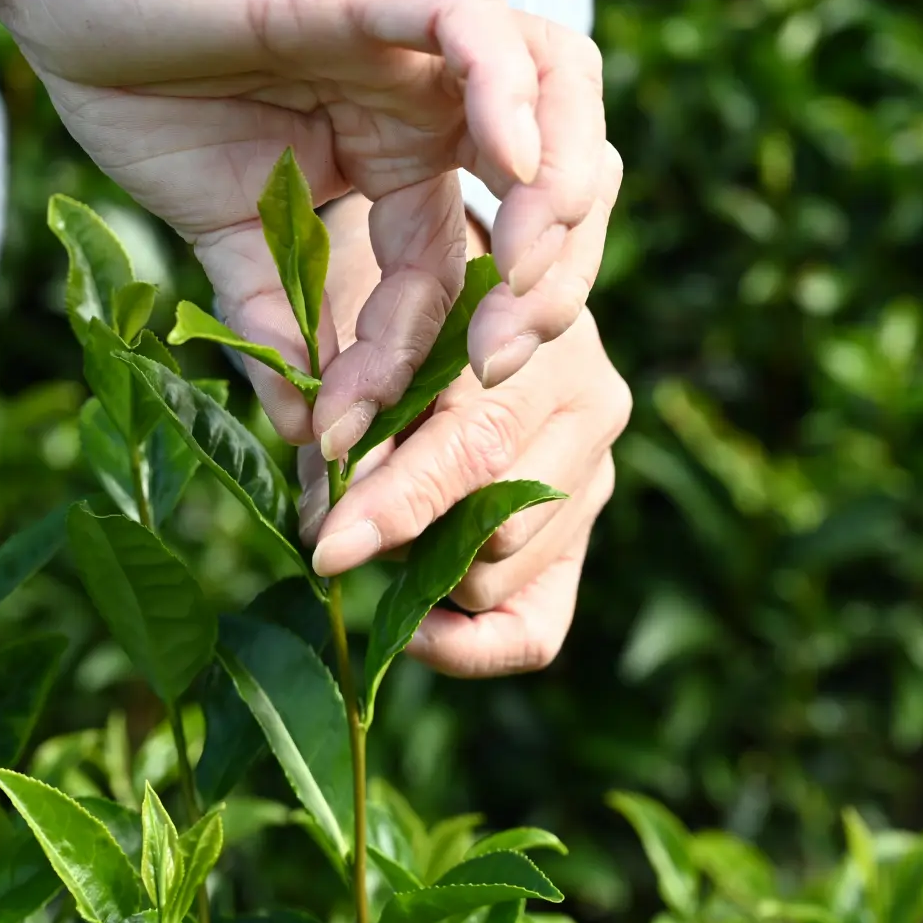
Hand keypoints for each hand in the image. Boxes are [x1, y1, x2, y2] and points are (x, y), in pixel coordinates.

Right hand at [0, 0, 612, 450]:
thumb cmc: (146, 98)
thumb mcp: (224, 237)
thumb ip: (276, 322)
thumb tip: (309, 432)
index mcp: (406, 158)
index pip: (459, 268)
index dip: (427, 354)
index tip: (365, 425)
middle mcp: (433, 101)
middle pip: (554, 187)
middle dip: (545, 286)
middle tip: (492, 368)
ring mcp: (416, 42)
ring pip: (556, 94)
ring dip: (562, 193)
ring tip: (526, 281)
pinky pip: (477, 23)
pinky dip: (510, 87)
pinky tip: (512, 164)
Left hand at [295, 197, 630, 675]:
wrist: (468, 278)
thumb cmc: (396, 294)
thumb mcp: (363, 326)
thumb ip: (350, 415)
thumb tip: (325, 526)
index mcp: (542, 340)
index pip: (476, 447)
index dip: (396, 505)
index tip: (327, 546)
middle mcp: (589, 401)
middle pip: (496, 523)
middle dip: (400, 546)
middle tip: (333, 534)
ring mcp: (596, 468)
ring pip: (502, 574)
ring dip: (423, 572)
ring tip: (381, 524)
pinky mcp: (582, 528)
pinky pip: (537, 626)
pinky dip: (473, 644)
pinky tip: (414, 627)